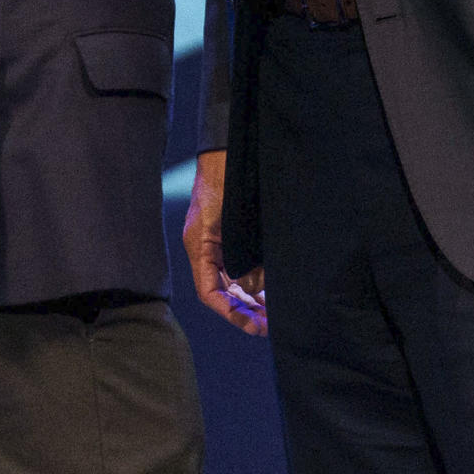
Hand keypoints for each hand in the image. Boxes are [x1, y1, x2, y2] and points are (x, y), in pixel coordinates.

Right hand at [182, 149, 267, 336]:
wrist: (228, 147)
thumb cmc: (226, 175)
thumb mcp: (231, 216)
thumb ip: (239, 251)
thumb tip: (253, 286)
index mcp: (200, 246)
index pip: (210, 293)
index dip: (230, 313)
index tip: (253, 325)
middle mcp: (207, 248)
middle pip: (224, 291)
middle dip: (245, 310)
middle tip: (269, 325)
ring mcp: (218, 241)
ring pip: (234, 281)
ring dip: (252, 298)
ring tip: (274, 313)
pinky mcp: (231, 233)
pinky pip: (240, 265)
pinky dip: (255, 279)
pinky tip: (272, 288)